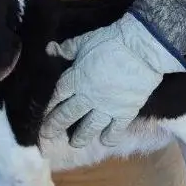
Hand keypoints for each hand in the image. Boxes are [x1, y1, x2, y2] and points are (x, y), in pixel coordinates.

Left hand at [41, 11, 185, 146]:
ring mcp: (106, 108)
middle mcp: (88, 98)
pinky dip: (110, 137)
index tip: (44, 113)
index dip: (50, 106)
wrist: (141, 50)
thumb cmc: (111, 41)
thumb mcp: (85, 41)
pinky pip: (115, 130)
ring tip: (75, 143)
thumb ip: (68, 48)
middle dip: (55, 126)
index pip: (57, 96)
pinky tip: (105, 141)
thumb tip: (49, 48)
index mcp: (76, 79)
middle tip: (48, 135)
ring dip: (80, 137)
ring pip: (89, 127)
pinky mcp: (125, 112)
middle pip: (67, 115)